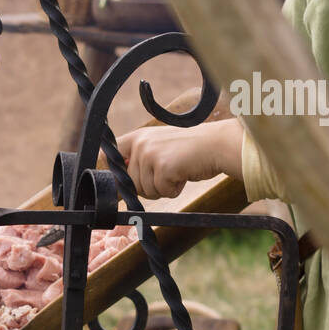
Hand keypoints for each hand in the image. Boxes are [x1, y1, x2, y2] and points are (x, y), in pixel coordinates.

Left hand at [117, 110, 244, 199]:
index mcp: (138, 137)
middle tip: (168, 173)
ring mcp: (150, 154)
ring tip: (177, 171)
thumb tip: (119, 185)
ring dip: (163, 188)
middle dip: (150, 186)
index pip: (112, 155)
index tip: (124, 178)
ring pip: (146, 190)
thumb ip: (140, 159)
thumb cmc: (190, 150)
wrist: (216, 145)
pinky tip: (183, 174)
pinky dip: (174, 190)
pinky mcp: (162, 167)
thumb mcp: (160, 147)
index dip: (115, 171)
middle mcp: (140, 144)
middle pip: (131, 183)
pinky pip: (162, 192)